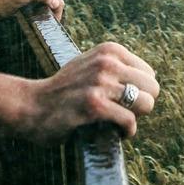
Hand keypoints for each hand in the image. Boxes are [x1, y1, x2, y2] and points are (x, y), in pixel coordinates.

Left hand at [0, 0, 63, 21]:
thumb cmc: (2, 0)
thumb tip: (57, 2)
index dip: (56, 13)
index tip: (49, 24)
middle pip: (56, 1)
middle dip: (52, 12)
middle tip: (41, 21)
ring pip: (51, 4)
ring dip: (47, 13)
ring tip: (36, 19)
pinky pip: (44, 5)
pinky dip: (42, 12)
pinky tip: (34, 16)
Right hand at [24, 41, 158, 140]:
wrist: (31, 105)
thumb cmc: (64, 91)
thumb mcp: (90, 66)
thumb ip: (116, 68)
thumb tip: (150, 84)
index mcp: (109, 50)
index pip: (149, 74)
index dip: (138, 91)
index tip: (120, 101)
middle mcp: (107, 62)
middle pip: (152, 88)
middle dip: (141, 105)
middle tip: (121, 113)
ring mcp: (100, 83)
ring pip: (146, 104)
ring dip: (135, 119)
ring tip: (119, 123)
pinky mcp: (94, 105)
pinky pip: (129, 121)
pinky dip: (127, 132)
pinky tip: (116, 133)